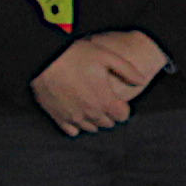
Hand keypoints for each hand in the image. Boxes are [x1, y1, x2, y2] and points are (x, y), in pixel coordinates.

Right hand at [29, 29, 165, 136]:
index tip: (118, 99)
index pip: (123, 116)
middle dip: (109, 113)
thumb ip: (127, 70)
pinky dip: (77, 125)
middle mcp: (90, 114)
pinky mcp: (58, 118)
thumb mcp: (106, 56)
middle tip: (103, 98)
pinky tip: (77, 112)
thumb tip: (141, 81)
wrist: (44, 59)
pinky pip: (72, 131)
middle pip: (108, 123)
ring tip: (90, 104)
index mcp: (104, 101)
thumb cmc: (76, 55)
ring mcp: (74, 118)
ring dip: (94, 119)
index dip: (123, 108)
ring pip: (91, 128)